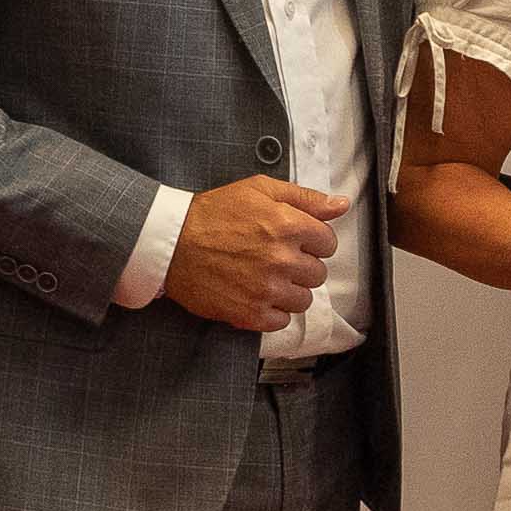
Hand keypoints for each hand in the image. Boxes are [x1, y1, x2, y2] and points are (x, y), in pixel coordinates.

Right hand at [164, 176, 344, 332]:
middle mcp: (282, 259)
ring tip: (264, 278)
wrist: (170, 241)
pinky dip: (271, 312)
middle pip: (317, 273)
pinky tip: (255, 295)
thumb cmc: (212, 213)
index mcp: (288, 226)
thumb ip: (305, 198)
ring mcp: (267, 289)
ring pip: (302, 300)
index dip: (312, 242)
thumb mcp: (259, 190)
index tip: (294, 241)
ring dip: (288, 291)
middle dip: (300, 266)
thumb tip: (341, 205)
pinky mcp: (250, 313)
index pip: (328, 243)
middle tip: (274, 258)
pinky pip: (281, 321)